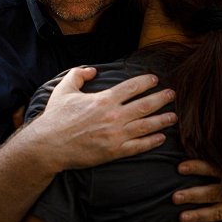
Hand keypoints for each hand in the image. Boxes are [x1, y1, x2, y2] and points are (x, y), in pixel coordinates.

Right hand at [29, 67, 176, 171]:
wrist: (48, 146)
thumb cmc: (56, 117)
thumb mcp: (64, 89)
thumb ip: (79, 75)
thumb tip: (93, 70)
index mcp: (104, 99)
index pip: (132, 87)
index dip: (146, 82)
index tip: (155, 79)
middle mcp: (113, 116)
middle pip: (145, 105)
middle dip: (161, 99)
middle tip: (172, 95)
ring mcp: (115, 135)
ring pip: (146, 126)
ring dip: (162, 120)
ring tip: (173, 116)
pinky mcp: (114, 152)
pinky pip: (138, 146)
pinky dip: (152, 141)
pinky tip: (161, 137)